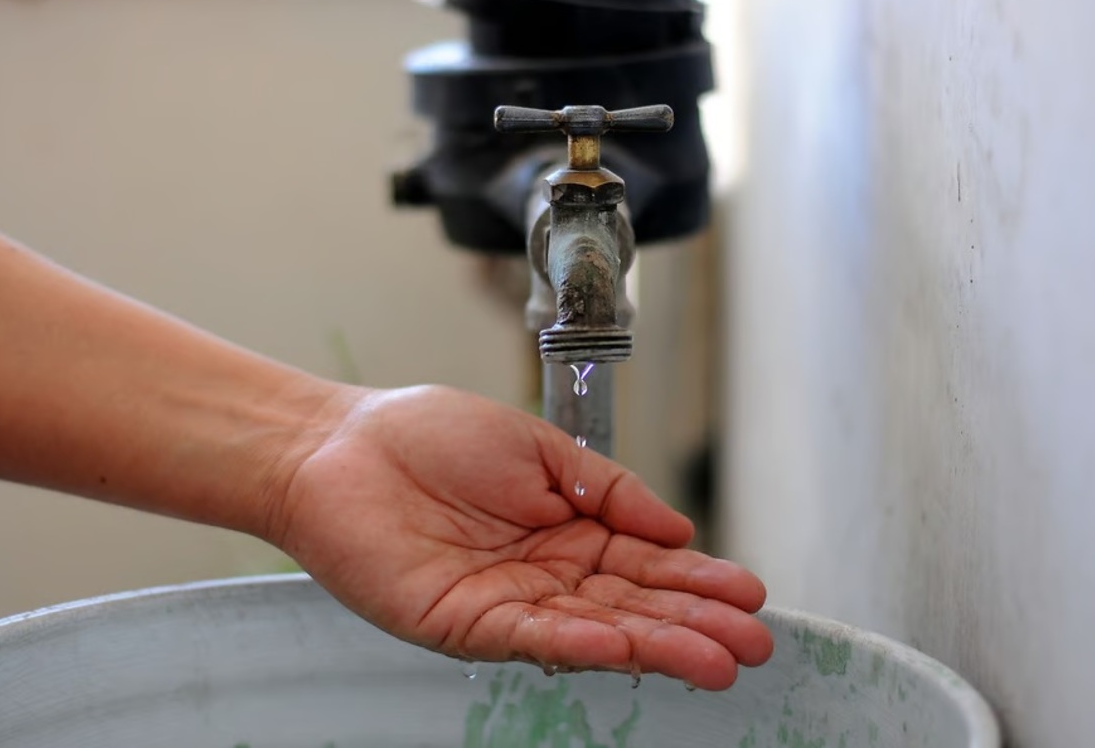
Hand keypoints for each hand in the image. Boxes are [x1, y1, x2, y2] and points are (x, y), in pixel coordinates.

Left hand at [271, 384, 772, 690]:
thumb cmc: (428, 435)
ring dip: (656, 645)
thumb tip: (677, 527)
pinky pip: (529, 636)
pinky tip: (624, 647)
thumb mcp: (537, 447)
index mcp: (566, 530)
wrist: (341, 445)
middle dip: (695, 625)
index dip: (698, 579)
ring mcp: (506, 603)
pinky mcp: (462, 623)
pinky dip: (578, 644)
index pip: (645, 563)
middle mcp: (545, 575)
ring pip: (593, 631)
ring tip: (716, 659)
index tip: (750, 594)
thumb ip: (607, 489)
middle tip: (753, 644)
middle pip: (631, 606)